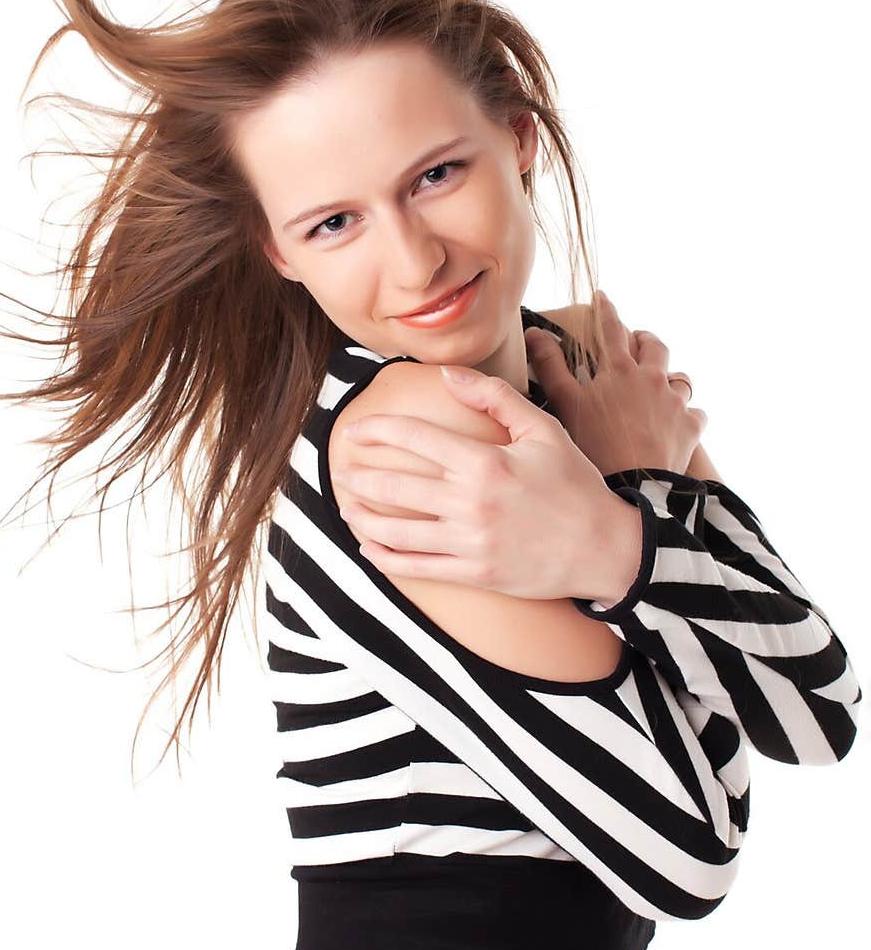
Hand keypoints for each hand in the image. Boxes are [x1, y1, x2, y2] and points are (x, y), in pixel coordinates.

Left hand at [335, 371, 641, 602]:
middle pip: (395, 487)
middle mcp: (470, 504)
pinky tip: (368, 547)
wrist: (606, 548)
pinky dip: (385, 559)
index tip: (353, 430)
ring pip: (397, 532)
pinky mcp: (474, 574)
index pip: (414, 439)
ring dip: (363, 518)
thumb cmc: (576, 485)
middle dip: (359, 476)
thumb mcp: (544, 430)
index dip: (377, 431)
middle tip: (341, 468)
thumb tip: (448, 375)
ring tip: (346, 505)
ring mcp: (470, 543)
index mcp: (484, 463)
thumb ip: (494, 397)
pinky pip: (417, 568)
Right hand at [525, 290, 707, 475]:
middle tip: (636, 342)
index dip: (606, 309)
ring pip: (680, 378)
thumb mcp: (565, 403)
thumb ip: (551, 366)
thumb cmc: (595, 445)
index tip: (603, 297)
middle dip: (644, 340)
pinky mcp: (691, 426)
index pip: (611, 328)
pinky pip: (695, 412)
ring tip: (660, 386)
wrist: (634, 484)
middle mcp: (652, 378)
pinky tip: (677, 421)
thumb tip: (535, 333)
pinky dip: (686, 414)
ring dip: (669, 378)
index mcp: (620, 369)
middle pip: (654, 346)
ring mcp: (675, 402)